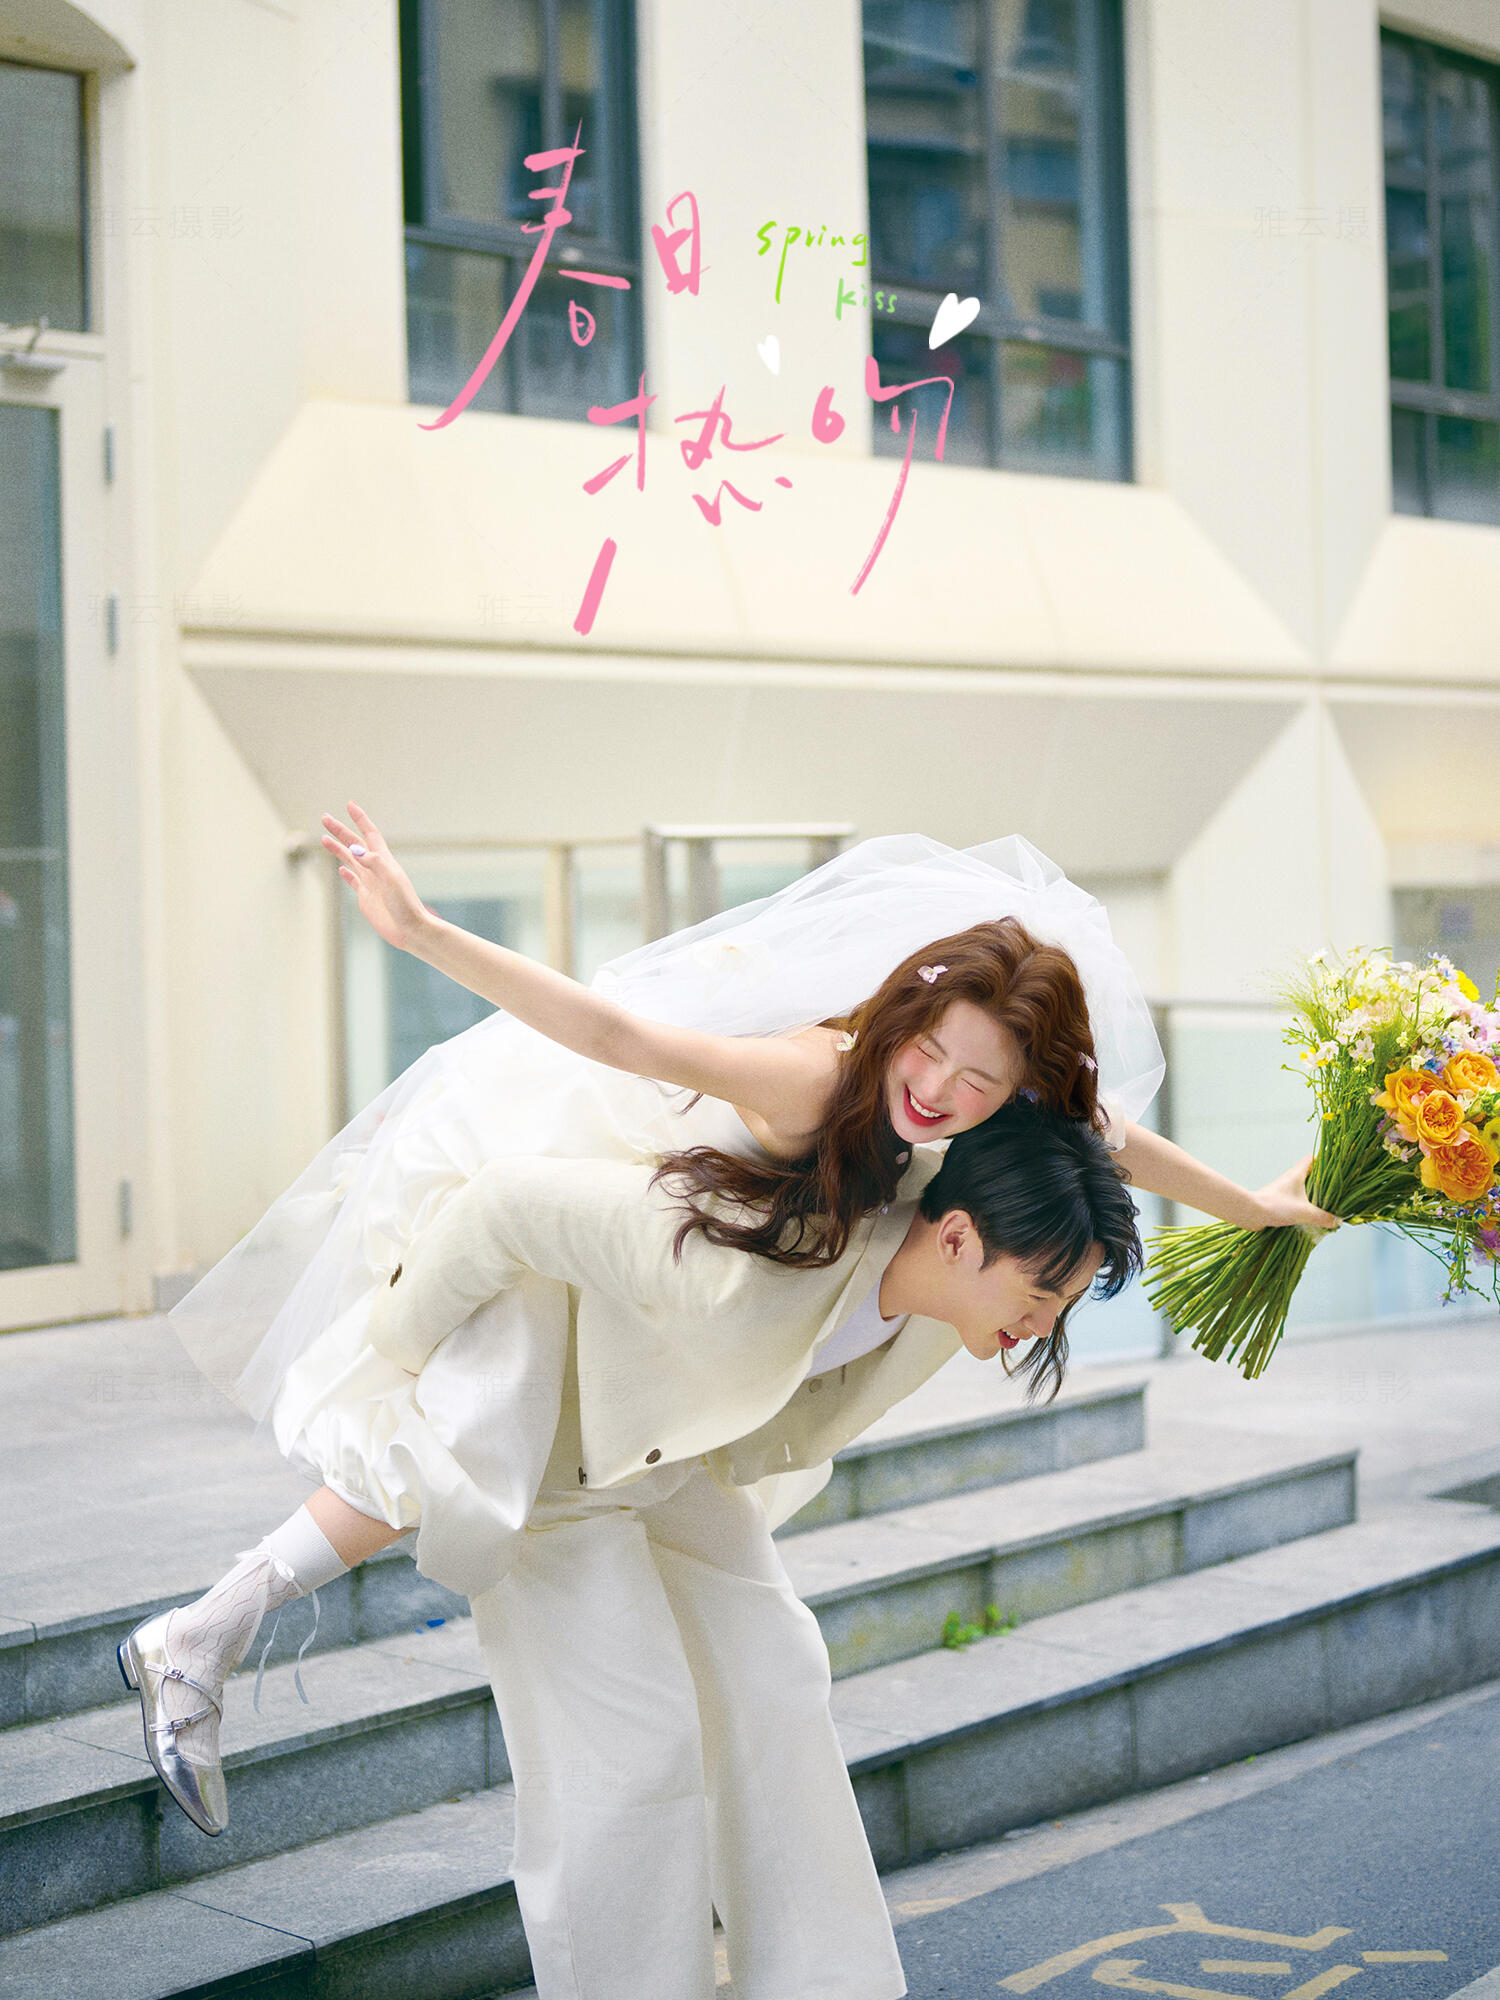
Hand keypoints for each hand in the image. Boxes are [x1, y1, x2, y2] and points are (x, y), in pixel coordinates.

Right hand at [321, 801, 431, 951]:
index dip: (360, 818)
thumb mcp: (391, 879)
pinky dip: (346, 873)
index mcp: (384, 860)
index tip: (349, 804)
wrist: (410, 929)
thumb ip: (374, 862)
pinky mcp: (367, 897)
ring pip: (351, 860)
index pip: (369, 833)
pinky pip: (354, 881)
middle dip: (340, 830)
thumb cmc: (405, 904)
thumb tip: (355, 848)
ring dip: (338, 848)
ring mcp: (371, 882)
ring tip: (324, 838)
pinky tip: (341, 869)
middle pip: (354, 843)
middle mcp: (376, 868)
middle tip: (325, 817)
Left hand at [1251, 1154, 1339, 1231]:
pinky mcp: (1278, 1200)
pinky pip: (1294, 1198)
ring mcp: (1282, 1189)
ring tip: (1324, 1204)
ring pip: (1301, 1187)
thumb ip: (1322, 1217)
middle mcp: (1289, 1179)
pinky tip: (1308, 1214)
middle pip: (1308, 1174)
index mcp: (1296, 1174)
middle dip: (1321, 1181)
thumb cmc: (1276, 1206)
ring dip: (1312, 1194)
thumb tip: (1338, 1221)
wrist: (1251, 1212)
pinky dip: (1302, 1203)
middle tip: (1333, 1190)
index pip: (1310, 1159)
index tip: (1333, 1169)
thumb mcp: (1304, 1212)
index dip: (1322, 1161)